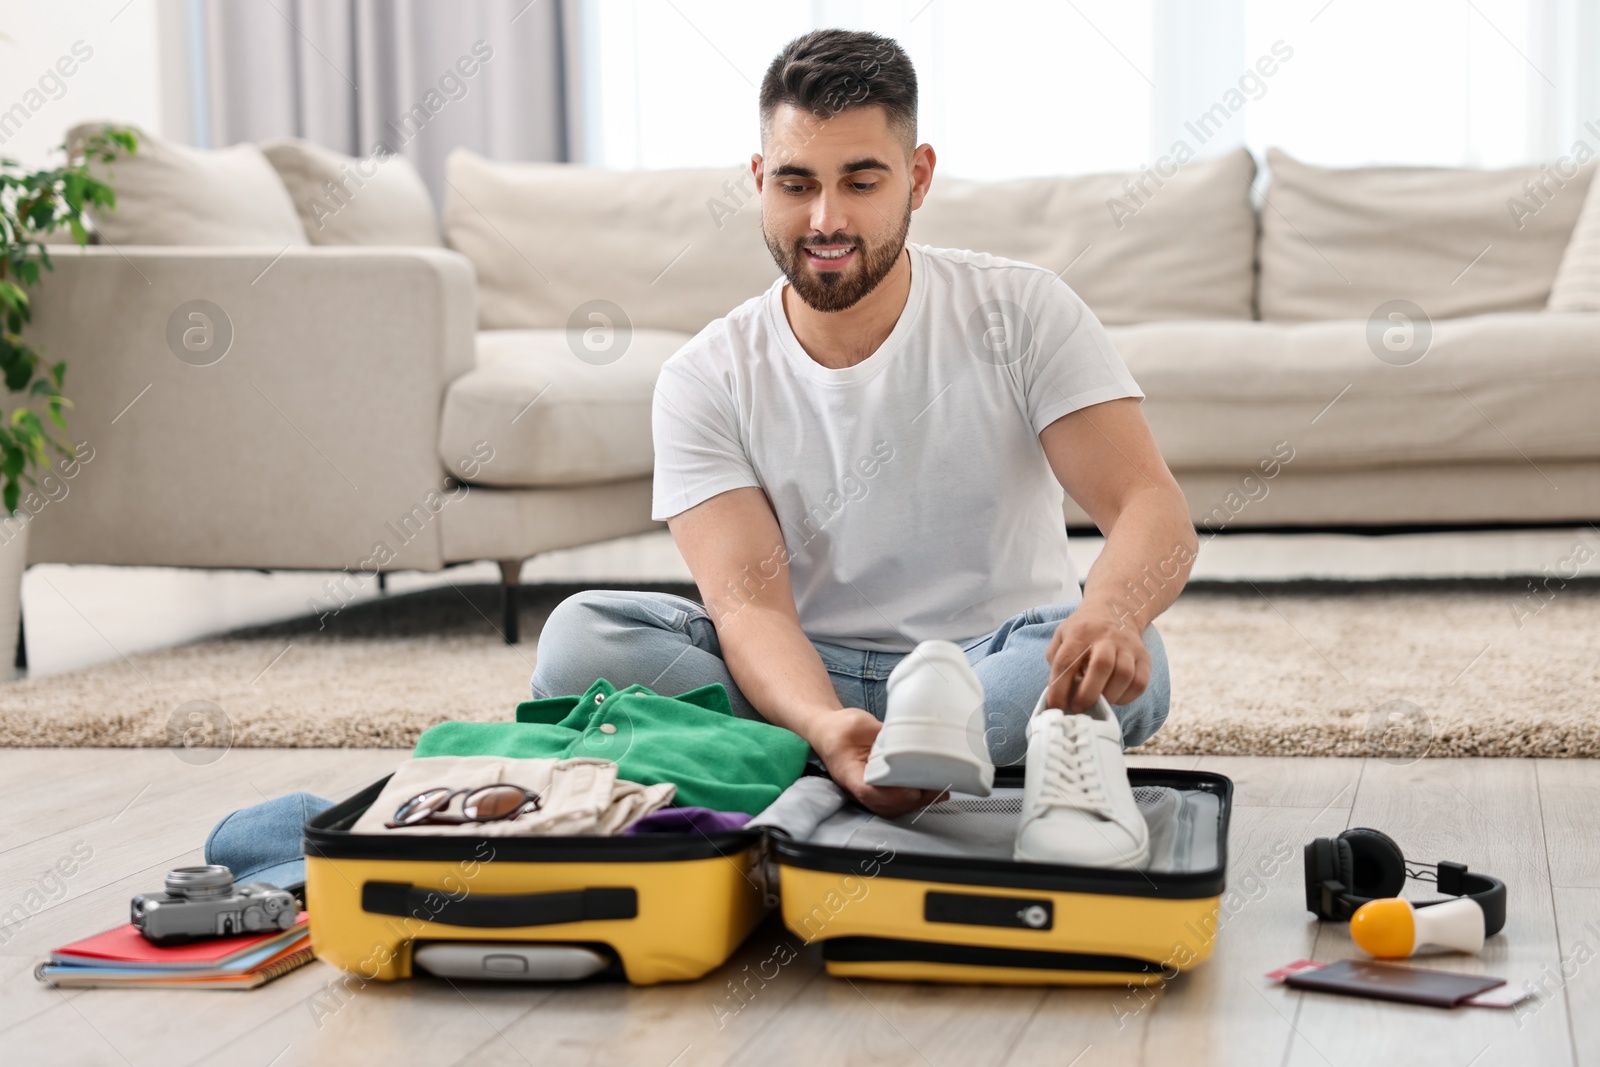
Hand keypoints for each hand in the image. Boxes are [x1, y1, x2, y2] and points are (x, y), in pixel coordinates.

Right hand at [808, 707, 945, 817]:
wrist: (829, 731)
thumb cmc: (839, 728)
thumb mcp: (858, 723)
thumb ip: (880, 732)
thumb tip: (907, 738)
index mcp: (847, 771)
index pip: (867, 791)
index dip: (890, 795)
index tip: (911, 791)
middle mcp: (857, 787)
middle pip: (884, 805)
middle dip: (911, 801)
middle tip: (935, 789)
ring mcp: (868, 790)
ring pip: (892, 808)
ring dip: (917, 802)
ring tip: (940, 791)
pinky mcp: (879, 787)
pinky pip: (896, 801)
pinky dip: (916, 799)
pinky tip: (934, 792)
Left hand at [1044, 600, 1150, 712]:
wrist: (1117, 610)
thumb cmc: (1084, 630)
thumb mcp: (1062, 636)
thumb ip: (1056, 661)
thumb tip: (1058, 694)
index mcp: (1080, 633)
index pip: (1067, 662)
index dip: (1059, 688)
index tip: (1055, 707)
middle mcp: (1106, 638)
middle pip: (1101, 666)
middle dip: (1088, 694)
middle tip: (1078, 708)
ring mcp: (1128, 647)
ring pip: (1124, 674)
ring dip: (1109, 696)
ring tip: (1098, 704)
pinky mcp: (1143, 657)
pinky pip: (1140, 682)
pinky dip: (1127, 697)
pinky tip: (1115, 698)